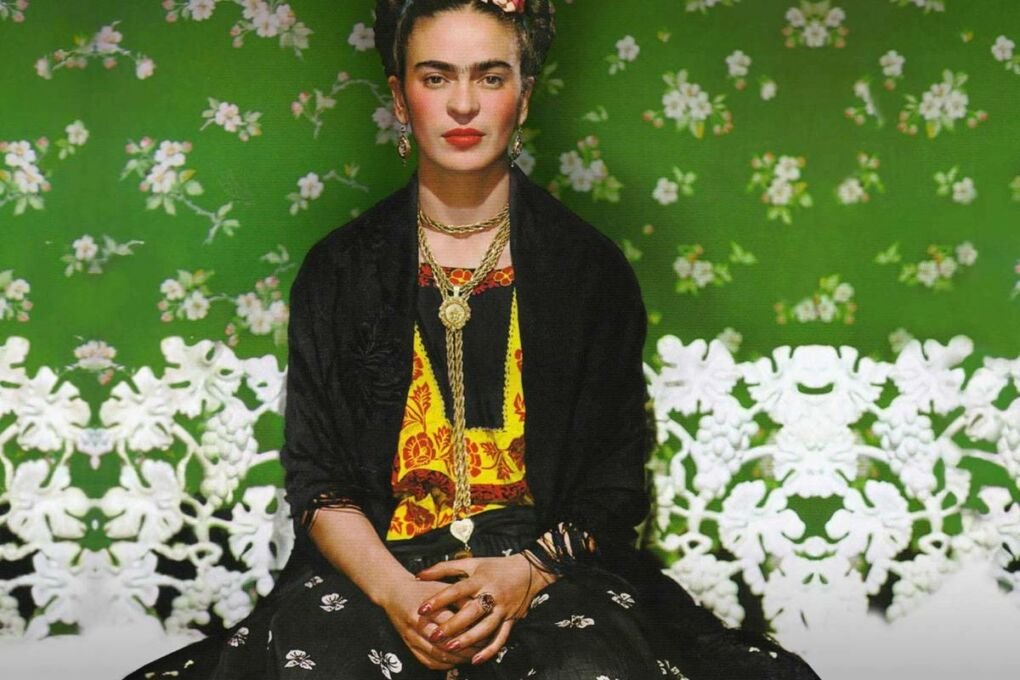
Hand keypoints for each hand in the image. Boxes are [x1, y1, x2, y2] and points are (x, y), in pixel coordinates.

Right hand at [376, 577, 481, 669]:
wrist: (394, 591)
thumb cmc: (421, 587)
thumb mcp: (442, 587)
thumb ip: (461, 599)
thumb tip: (482, 608)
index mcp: (426, 608)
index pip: (451, 624)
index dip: (469, 630)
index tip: (484, 632)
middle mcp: (417, 625)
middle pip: (444, 643)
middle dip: (465, 649)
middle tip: (481, 648)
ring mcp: (411, 637)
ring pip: (437, 655)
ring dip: (456, 658)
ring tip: (471, 656)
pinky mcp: (408, 645)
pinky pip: (427, 661)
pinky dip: (443, 663)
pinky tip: (455, 660)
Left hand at [415, 554, 549, 664]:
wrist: (529, 571)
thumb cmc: (495, 567)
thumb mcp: (471, 564)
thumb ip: (444, 568)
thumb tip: (419, 574)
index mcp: (480, 579)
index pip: (457, 590)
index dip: (440, 599)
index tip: (422, 609)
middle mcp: (491, 594)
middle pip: (471, 612)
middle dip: (452, 625)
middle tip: (434, 636)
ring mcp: (502, 609)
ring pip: (485, 627)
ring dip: (468, 639)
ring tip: (450, 648)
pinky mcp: (511, 620)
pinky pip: (501, 637)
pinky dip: (489, 650)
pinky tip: (475, 660)